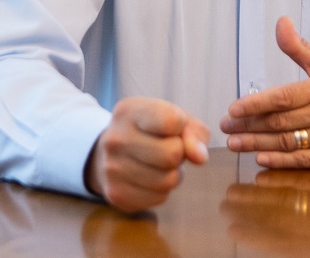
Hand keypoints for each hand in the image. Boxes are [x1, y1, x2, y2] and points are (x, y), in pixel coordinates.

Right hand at [85, 97, 209, 211]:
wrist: (109, 154)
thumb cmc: (151, 132)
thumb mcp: (174, 119)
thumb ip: (195, 132)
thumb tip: (200, 157)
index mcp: (128, 111)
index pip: (171, 121)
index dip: (181, 127)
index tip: (173, 127)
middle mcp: (115, 138)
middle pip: (172, 154)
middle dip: (179, 153)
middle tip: (167, 149)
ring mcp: (112, 168)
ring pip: (168, 180)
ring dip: (172, 174)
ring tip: (158, 164)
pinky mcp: (116, 194)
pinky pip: (159, 197)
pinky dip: (161, 190)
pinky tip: (148, 178)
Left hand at [220, 16, 309, 167]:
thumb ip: (299, 47)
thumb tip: (281, 23)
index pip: (283, 97)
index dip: (256, 104)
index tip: (233, 109)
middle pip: (280, 121)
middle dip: (248, 125)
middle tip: (225, 127)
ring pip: (287, 142)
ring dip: (257, 144)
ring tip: (234, 143)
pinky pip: (303, 161)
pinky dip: (281, 161)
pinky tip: (261, 159)